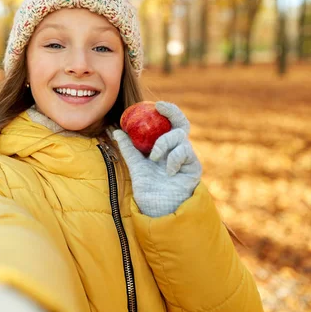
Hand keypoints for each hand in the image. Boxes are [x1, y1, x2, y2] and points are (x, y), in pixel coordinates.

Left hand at [113, 101, 201, 217]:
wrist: (157, 207)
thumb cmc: (148, 187)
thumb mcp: (135, 164)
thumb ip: (128, 148)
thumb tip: (116, 130)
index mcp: (165, 145)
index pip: (168, 123)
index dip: (166, 111)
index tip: (156, 104)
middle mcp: (177, 148)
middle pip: (181, 123)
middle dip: (173, 112)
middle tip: (161, 108)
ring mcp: (187, 156)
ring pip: (179, 137)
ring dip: (164, 143)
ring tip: (154, 158)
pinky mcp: (194, 166)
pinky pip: (185, 152)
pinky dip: (174, 158)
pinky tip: (168, 170)